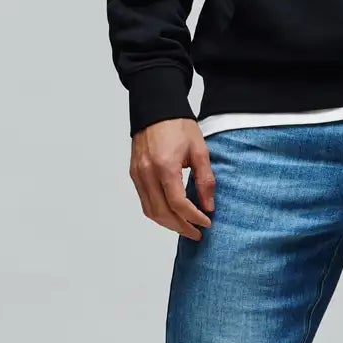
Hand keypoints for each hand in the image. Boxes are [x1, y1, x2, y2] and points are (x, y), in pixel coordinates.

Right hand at [129, 118, 215, 237]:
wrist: (156, 109)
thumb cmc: (178, 126)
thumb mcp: (199, 150)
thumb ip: (205, 180)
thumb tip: (209, 205)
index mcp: (165, 166)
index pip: (178, 203)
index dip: (193, 217)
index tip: (206, 222)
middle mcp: (147, 173)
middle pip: (162, 213)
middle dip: (181, 227)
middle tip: (197, 233)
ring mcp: (137, 175)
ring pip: (150, 211)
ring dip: (168, 224)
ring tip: (185, 228)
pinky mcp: (134, 174)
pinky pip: (144, 201)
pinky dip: (158, 213)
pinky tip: (171, 215)